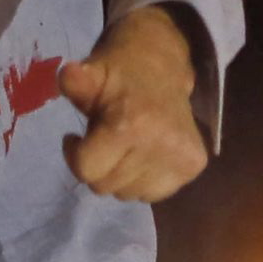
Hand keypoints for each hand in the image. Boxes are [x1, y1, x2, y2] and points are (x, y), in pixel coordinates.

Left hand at [61, 6, 204, 202]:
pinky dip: (143, 181)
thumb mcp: (92, 73)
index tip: (76, 138)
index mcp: (130, 124)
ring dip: (120, 177)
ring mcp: (180, 158)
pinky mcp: (194, 165)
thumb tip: (68, 74)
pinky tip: (143, 156)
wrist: (164, 66)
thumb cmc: (120, 74)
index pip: (87, 170)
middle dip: (97, 167)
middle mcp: (160, 145)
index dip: (74, 155)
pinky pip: (154, 194)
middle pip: (105, 186)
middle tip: (102, 143)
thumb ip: (77, 82)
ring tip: (124, 148)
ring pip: (129, 194)